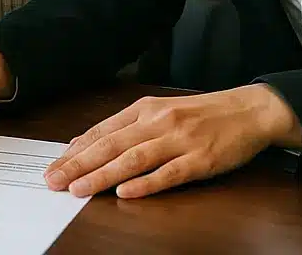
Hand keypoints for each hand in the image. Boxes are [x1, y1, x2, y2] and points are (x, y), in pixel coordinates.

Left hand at [44, 85, 301, 198]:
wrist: (247, 110)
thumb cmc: (201, 114)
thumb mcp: (162, 111)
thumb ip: (130, 127)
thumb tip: (91, 143)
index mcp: (146, 109)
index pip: (103, 130)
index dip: (77, 149)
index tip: (55, 164)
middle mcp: (158, 121)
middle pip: (112, 145)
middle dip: (79, 164)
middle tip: (54, 180)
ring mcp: (179, 141)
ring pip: (133, 159)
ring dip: (103, 175)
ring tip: (79, 188)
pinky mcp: (200, 160)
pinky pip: (169, 174)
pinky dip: (146, 184)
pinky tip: (126, 193)